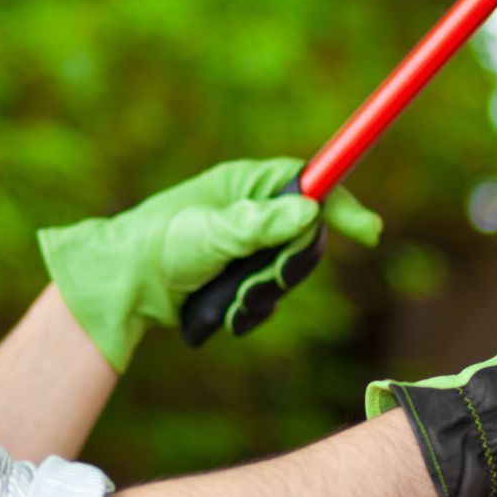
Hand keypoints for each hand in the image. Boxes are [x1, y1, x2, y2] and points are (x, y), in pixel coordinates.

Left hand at [38, 157, 381, 372]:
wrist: (127, 285)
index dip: (342, 206)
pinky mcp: (239, 280)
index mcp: (247, 185)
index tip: (369, 233)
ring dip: (261, 293)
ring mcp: (247, 248)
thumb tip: (309, 208)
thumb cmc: (162, 243)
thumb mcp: (212, 232)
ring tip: (228, 298)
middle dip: (286, 267)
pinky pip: (269, 299)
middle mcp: (252, 212)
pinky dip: (250, 310)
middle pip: (306, 238)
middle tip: (259, 279)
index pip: (311, 184)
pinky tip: (224, 312)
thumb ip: (260, 224)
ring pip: (287, 274)